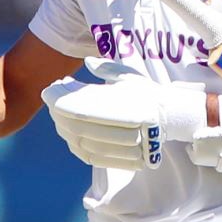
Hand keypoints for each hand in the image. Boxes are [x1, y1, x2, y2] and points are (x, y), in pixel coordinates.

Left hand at [41, 57, 205, 170]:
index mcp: (133, 106)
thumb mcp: (130, 77)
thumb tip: (88, 62)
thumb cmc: (147, 92)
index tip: (49, 90)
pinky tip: (68, 136)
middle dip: (59, 114)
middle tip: (50, 101)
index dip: (62, 101)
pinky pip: (94, 158)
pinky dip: (77, 147)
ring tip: (56, 115)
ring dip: (65, 130)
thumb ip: (108, 69)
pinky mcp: (128, 160)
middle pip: (81, 127)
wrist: (173, 117)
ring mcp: (132, 147)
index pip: (85, 108)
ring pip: (85, 144)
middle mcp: (134, 129)